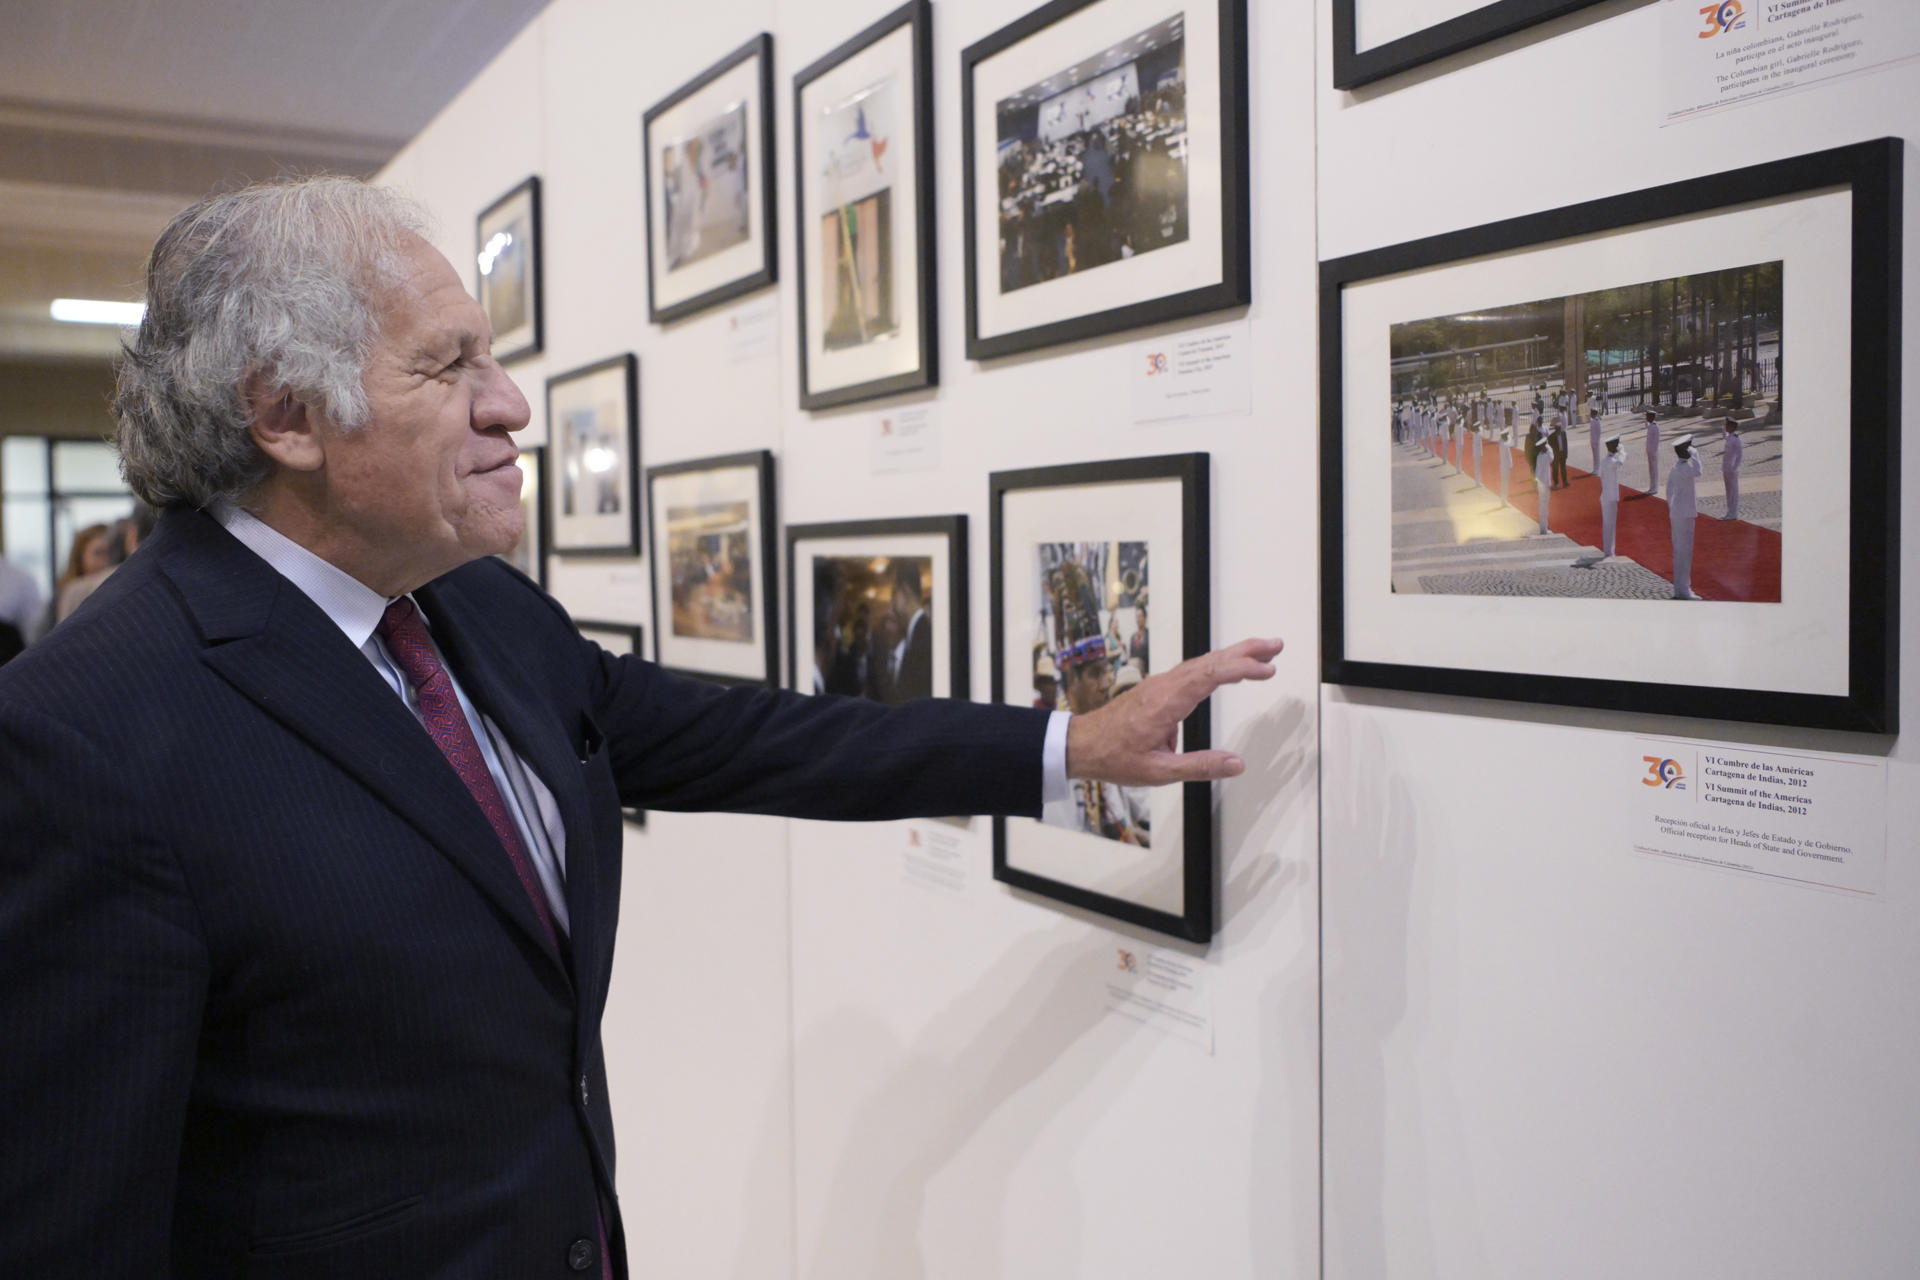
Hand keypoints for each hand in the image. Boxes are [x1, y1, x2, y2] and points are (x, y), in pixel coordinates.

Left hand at [1065, 637, 1282, 786]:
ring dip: (1233, 655)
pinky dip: (1216, 665)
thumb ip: (1199, 767)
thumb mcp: (1158, 772)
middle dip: (1245, 650)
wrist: (1081, 745)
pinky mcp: (1158, 689)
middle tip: (1276, 645)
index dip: (1241, 668)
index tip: (1268, 669)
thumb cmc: (1115, 758)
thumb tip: (1236, 764)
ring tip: (1263, 653)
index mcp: (1166, 702)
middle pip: (1210, 660)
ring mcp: (1160, 685)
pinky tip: (1228, 667)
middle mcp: (1164, 686)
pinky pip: (1193, 670)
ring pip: (1202, 662)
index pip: (1210, 676)